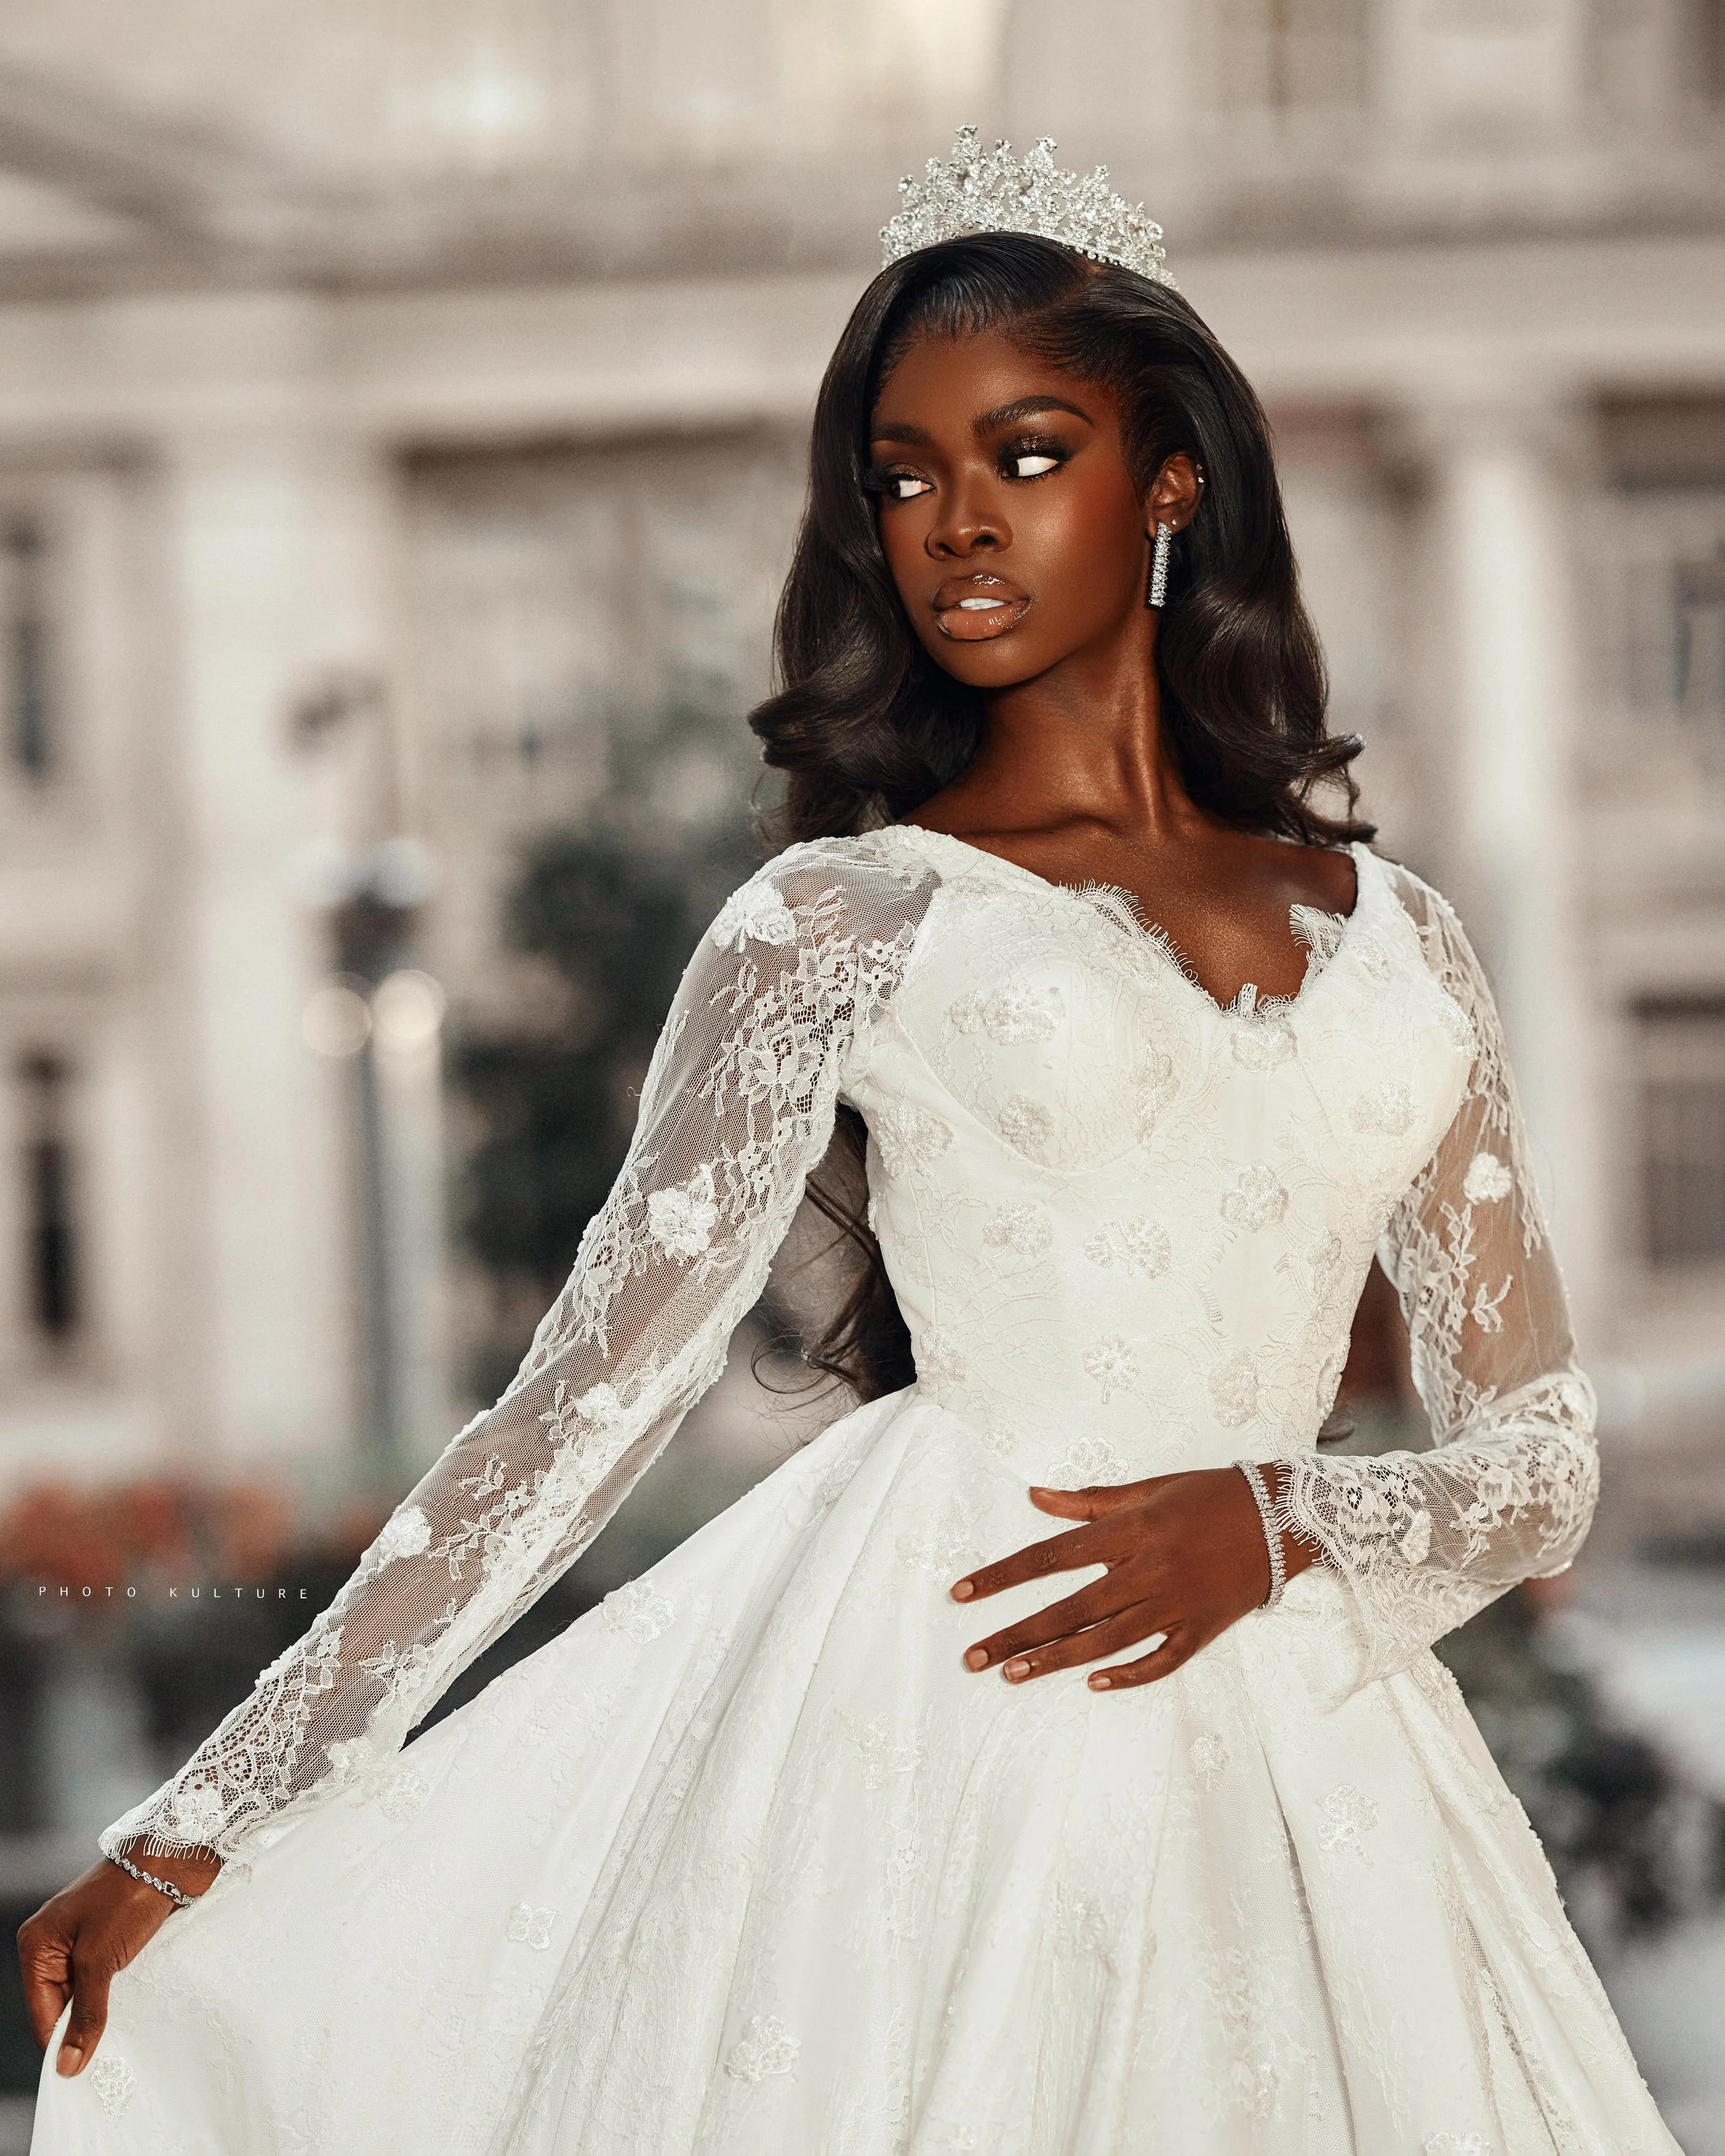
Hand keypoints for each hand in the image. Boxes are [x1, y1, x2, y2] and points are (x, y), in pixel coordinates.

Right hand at [18, 1841, 221, 2075]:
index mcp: (37, 1945)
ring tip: (122, 2036)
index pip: (42, 2013)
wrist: (172, 1854)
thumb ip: (86, 2013)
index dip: (60, 2044)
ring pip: (85, 1993)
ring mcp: (82, 1938)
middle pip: (62, 2005)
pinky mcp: (108, 1936)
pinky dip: (116, 1993)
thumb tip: (67, 2065)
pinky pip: (104, 1977)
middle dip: (82, 2028)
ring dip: (102, 2011)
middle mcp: (54, 1942)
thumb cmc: (130, 1896)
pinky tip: (132, 2009)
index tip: (81, 2074)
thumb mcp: (100, 1959)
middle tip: (108, 2057)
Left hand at [949, 1464, 1313, 1690]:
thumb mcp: (1149, 1489)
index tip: (962, 1594)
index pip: (1051, 1557)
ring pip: (1106, 1641)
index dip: (1003, 1576)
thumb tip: (1035, 1498)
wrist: (1286, 1516)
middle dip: (1017, 1634)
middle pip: (1069, 1610)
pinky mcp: (1202, 1630)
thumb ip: (1090, 1502)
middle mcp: (1147, 1571)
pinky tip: (1095, 1685)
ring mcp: (1175, 1605)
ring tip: (1012, 1674)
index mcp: (1130, 1532)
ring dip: (1056, 1660)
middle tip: (973, 1657)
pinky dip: (1128, 1676)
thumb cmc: (1211, 1495)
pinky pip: (1160, 1661)